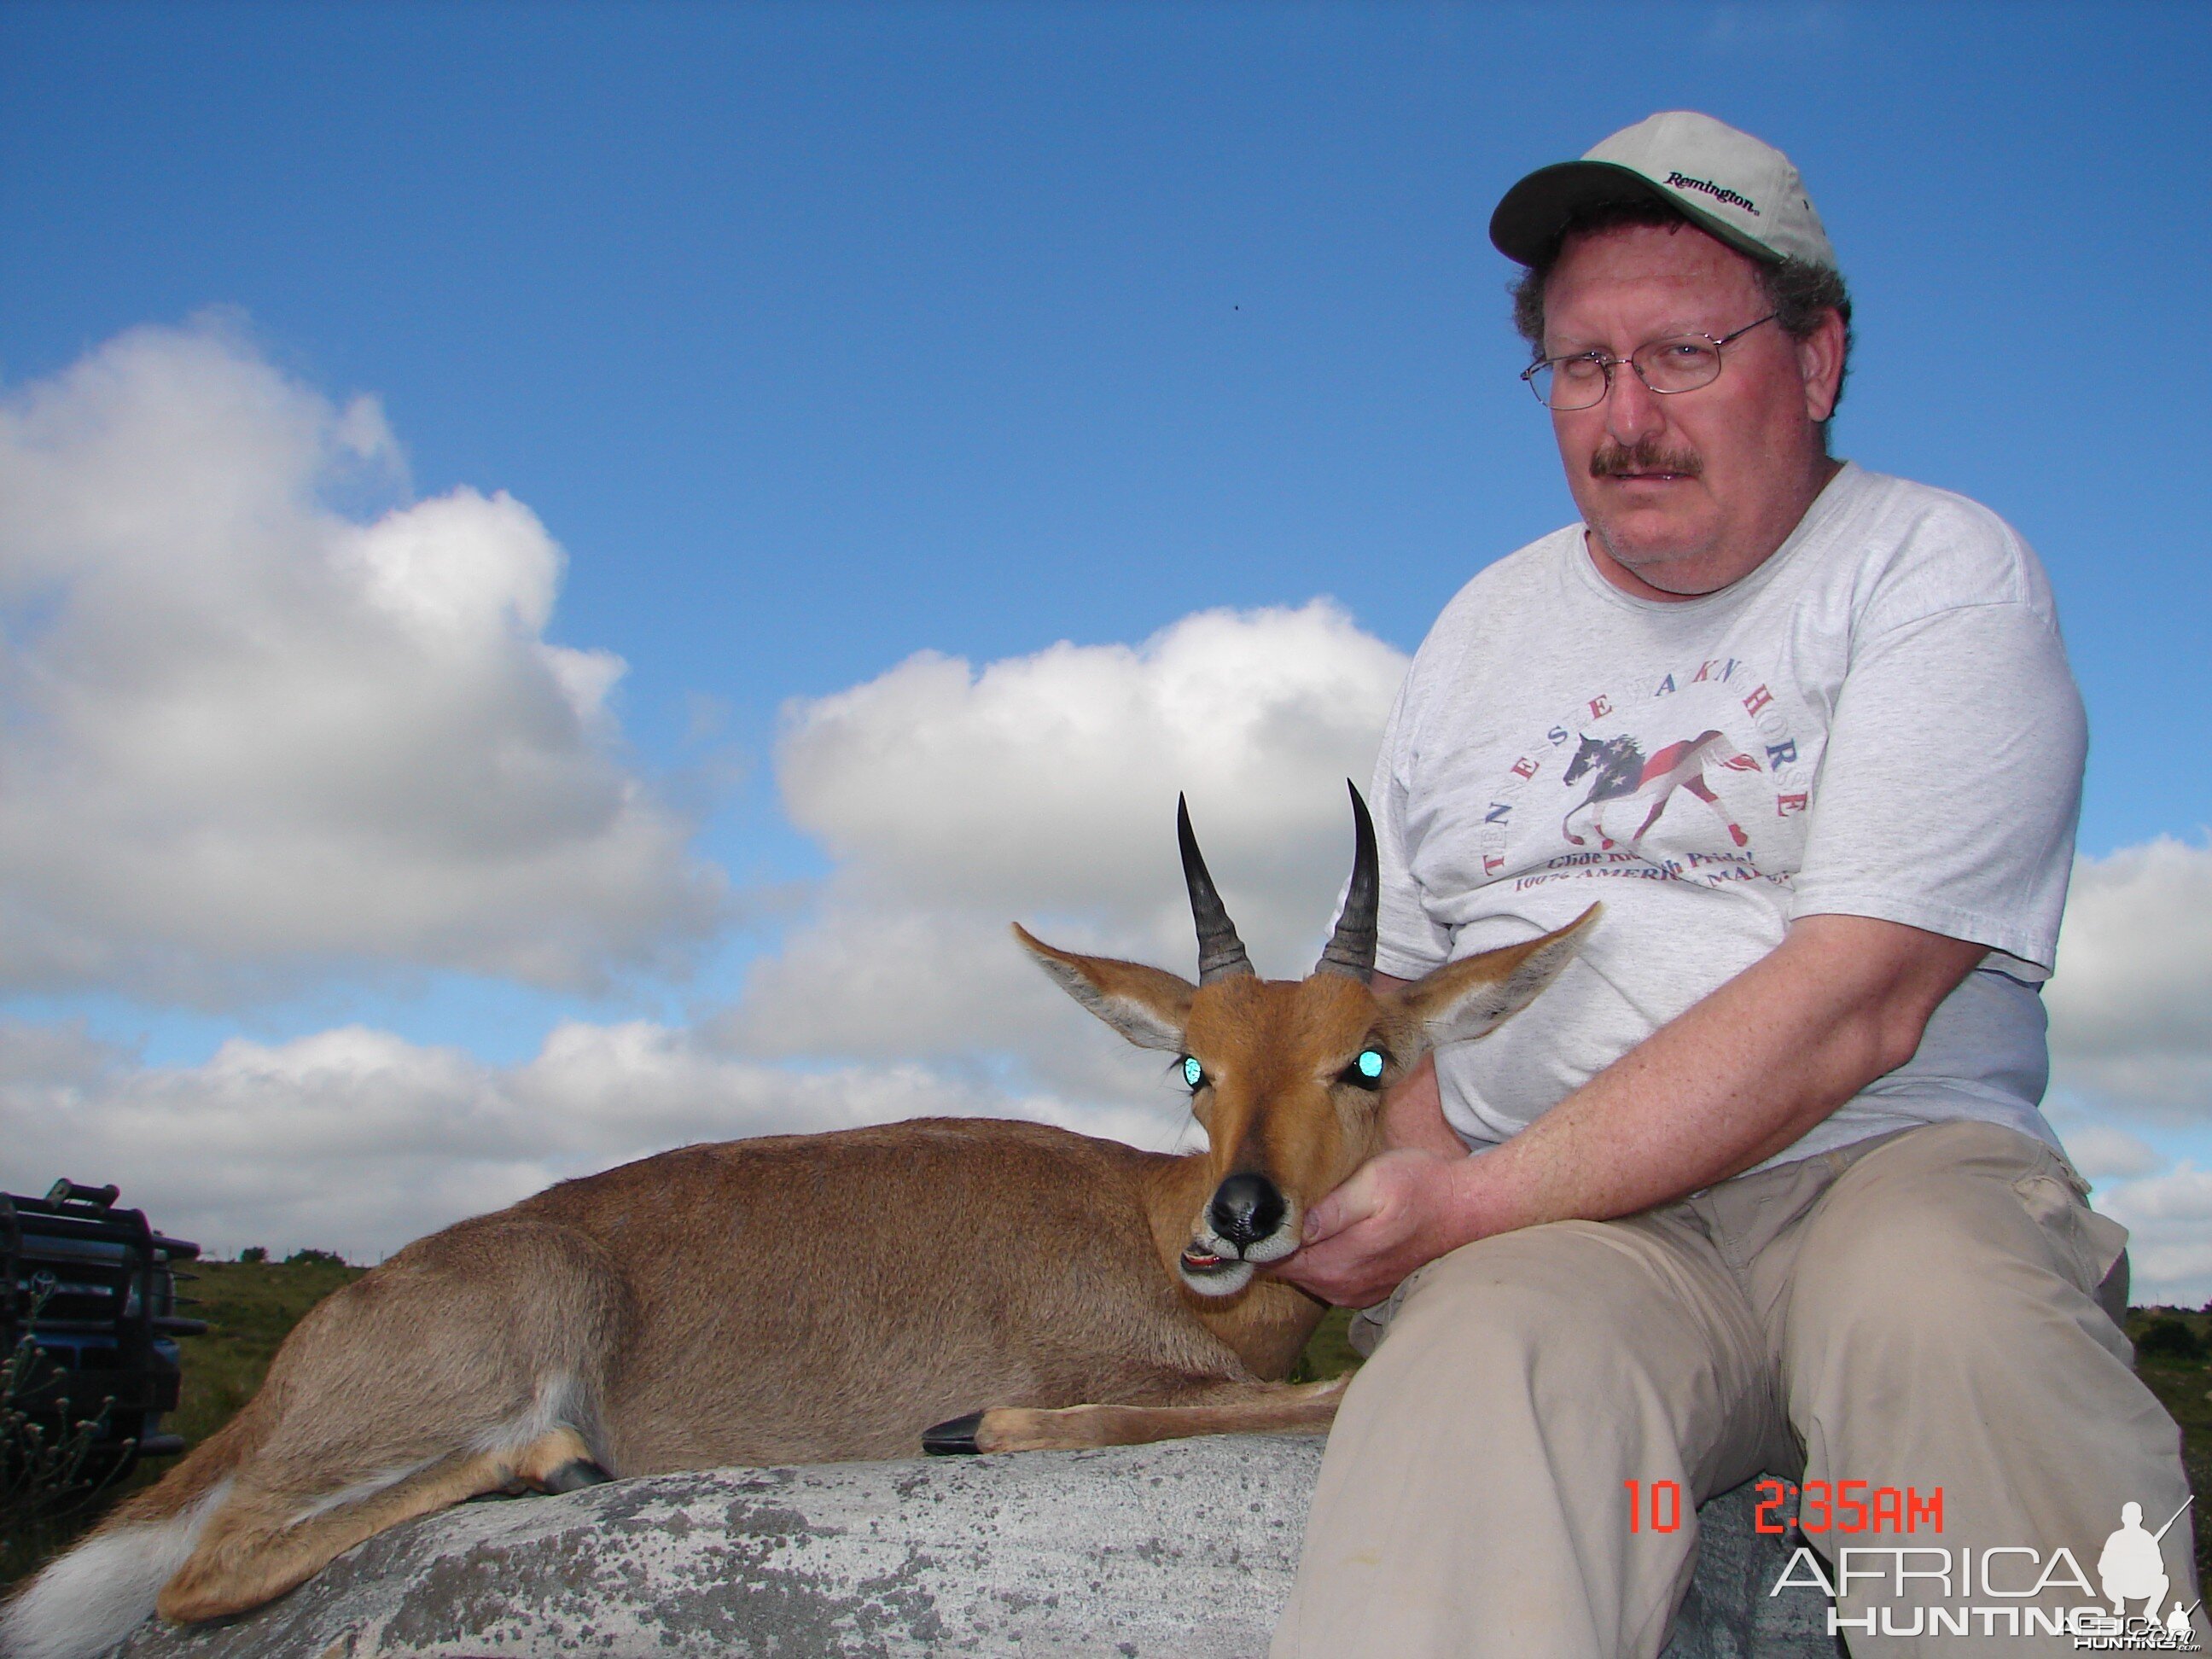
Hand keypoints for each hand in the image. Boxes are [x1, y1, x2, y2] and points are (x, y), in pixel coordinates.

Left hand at [1270, 1147, 1468, 1307]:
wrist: (1468, 1208)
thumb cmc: (1422, 1187)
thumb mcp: (1374, 1185)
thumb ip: (1331, 1211)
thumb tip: (1293, 1228)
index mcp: (1338, 1263)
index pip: (1272, 1261)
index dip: (1252, 1239)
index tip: (1239, 1216)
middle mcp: (1342, 1286)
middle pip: (1284, 1269)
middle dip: (1270, 1242)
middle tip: (1261, 1207)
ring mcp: (1355, 1292)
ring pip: (1304, 1273)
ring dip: (1294, 1249)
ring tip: (1292, 1214)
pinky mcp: (1366, 1288)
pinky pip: (1326, 1276)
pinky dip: (1317, 1256)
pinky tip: (1322, 1230)